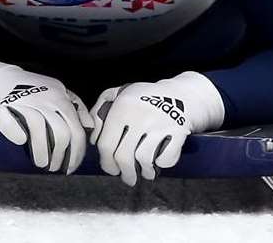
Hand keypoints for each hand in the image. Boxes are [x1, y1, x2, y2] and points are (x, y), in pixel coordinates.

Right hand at [0, 61, 93, 173]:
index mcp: (59, 97)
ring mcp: (22, 102)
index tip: (71, 168)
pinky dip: (16, 133)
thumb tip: (89, 127)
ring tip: (41, 164)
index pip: (75, 129)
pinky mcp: (1, 107)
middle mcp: (43, 99)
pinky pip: (10, 123)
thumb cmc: (31, 90)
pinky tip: (21, 142)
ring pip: (38, 128)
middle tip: (55, 168)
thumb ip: (77, 107)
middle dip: (61, 156)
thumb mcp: (57, 91)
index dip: (76, 153)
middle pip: (60, 132)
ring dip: (41, 151)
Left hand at [89, 71, 224, 186]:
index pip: (106, 144)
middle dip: (124, 173)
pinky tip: (159, 161)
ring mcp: (160, 123)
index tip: (111, 169)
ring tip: (145, 172)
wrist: (180, 94)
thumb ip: (98, 112)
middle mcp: (139, 115)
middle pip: (124, 156)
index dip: (106, 162)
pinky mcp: (178, 131)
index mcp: (121, 107)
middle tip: (127, 178)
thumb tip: (93, 140)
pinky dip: (162, 164)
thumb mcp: (117, 95)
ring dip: (144, 171)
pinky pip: (166, 158)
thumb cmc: (142, 98)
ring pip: (144, 160)